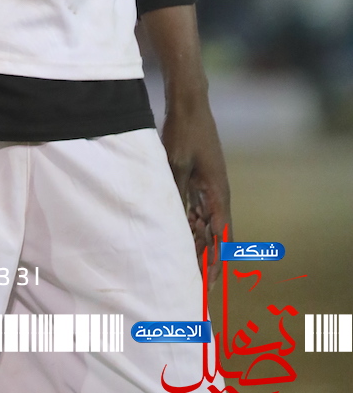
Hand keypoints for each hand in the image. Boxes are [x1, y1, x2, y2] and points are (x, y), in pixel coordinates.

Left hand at [161, 97, 230, 285]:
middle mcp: (218, 195)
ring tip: (183, 267)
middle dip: (206, 260)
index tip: (208, 286)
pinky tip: (178, 236)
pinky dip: (190, 224)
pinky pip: (198, 209)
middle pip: (215, 237)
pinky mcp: (201, 180)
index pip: (221, 239)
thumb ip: (176, 194)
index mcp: (218, 195)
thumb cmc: (184, 133)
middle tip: (193, 285)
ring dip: (196, 244)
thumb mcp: (176, 166)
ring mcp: (210, 187)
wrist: (189, 105)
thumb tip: (170, 224)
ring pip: (205, 225)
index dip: (216, 264)